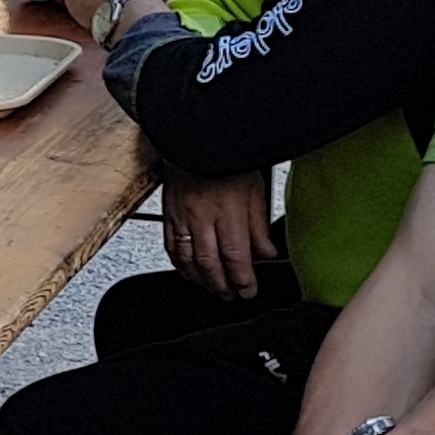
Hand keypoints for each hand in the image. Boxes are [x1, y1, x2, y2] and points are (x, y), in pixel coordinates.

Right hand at [160, 167, 279, 298]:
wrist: (197, 139)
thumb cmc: (227, 158)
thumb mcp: (255, 189)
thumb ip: (259, 225)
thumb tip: (266, 253)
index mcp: (228, 210)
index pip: (235, 256)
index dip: (242, 280)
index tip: (248, 291)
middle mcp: (202, 217)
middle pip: (209, 263)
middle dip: (222, 286)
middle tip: (231, 295)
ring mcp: (181, 217)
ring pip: (187, 260)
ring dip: (200, 279)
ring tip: (212, 287)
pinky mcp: (167, 214)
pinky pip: (170, 247)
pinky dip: (179, 264)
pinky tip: (189, 271)